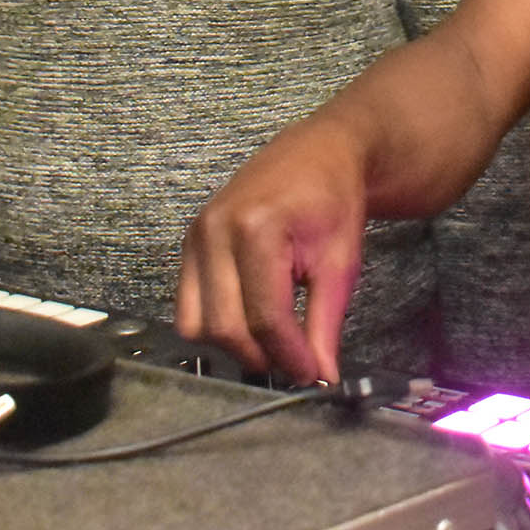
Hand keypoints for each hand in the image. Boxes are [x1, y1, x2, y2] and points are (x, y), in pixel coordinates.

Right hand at [175, 116, 369, 383]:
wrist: (319, 152)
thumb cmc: (334, 200)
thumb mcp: (341, 263)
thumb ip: (326, 324)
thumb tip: (321, 376)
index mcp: (257, 228)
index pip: (265, 317)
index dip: (290, 356)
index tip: (313, 374)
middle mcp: (216, 231)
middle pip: (224, 326)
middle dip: (262, 356)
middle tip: (296, 363)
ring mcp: (196, 235)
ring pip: (197, 323)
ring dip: (235, 344)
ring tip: (274, 339)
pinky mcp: (189, 242)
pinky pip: (189, 305)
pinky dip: (217, 322)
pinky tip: (251, 317)